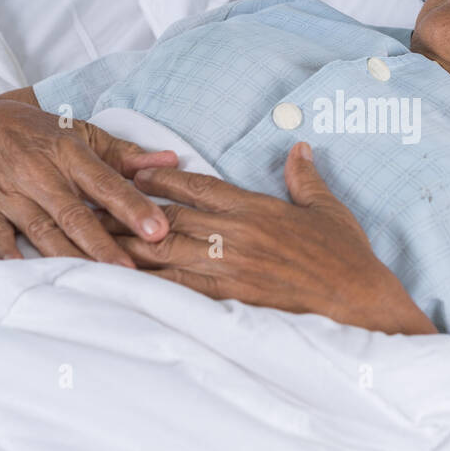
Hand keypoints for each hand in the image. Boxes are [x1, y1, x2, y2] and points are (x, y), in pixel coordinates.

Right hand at [0, 97, 177, 266]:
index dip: (131, 206)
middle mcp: (37, 171)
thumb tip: (171, 161)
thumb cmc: (38, 133)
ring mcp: (7, 191)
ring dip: (67, 257)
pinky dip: (8, 254)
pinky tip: (28, 274)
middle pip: (74, 213)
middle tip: (131, 270)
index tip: (158, 229)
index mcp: (67, 151)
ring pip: (41, 229)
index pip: (104, 182)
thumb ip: (125, 153)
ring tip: (95, 283)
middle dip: (103, 244)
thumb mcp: (80, 133)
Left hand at [110, 142, 436, 334]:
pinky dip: (146, 286)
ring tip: (88, 245)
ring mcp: (230, 269)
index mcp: (257, 208)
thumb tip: (298, 148)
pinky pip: (178, 290)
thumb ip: (306, 179)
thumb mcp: (329, 210)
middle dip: (126, 213)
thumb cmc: (348, 258)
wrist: (361, 302)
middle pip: (169, 217)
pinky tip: (119, 287)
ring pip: (165, 253)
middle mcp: (236, 235)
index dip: (161, 179)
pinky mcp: (229, 300)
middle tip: (88, 206)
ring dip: (125, 249)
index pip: (199, 186)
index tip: (130, 173)